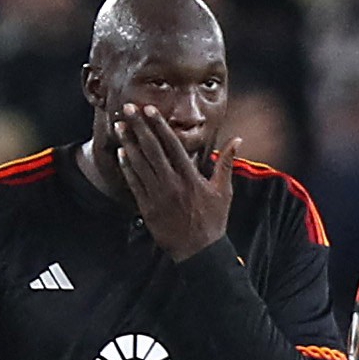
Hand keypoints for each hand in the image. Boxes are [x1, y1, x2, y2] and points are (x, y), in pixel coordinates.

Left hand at [114, 102, 240, 261]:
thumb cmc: (213, 220)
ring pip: (140, 164)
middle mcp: (173, 184)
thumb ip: (226, 163)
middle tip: (128, 108)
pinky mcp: (148, 208)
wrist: (199, 251)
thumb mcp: (224, 191)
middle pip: (152, 150)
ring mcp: (158, 196)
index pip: (172, 145)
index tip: (149, 110)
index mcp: (191, 177)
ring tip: (120, 126)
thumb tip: (238, 139)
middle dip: (139, 127)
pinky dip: (127, 167)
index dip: (159, 125)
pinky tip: (121, 153)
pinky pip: (135, 183)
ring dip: (129, 143)